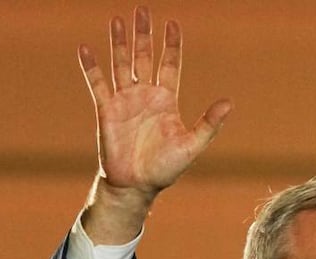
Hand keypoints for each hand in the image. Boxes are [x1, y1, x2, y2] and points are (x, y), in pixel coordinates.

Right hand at [80, 6, 230, 240]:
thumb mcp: (192, 144)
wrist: (137, 184)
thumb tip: (229, 103)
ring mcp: (125, 100)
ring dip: (119, 43)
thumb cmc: (165, 167)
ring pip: (121, 64)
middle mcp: (145, 95)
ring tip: (118, 19)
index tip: (173, 24)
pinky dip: (92, 66)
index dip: (171, 45)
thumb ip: (209, 123)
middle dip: (144, 35)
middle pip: (144, 57)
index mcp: (166, 100)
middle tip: (142, 9)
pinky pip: (98, 83)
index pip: (170, 65)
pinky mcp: (107, 109)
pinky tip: (86, 48)